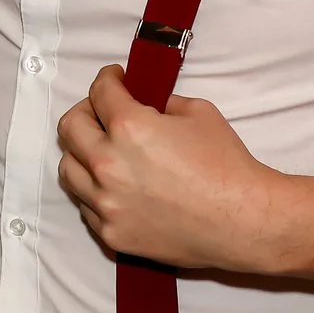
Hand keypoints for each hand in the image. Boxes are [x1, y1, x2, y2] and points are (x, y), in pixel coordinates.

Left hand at [56, 65, 283, 273]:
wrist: (245, 221)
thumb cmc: (227, 165)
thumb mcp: (197, 112)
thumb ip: (161, 103)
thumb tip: (144, 103)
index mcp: (128, 128)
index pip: (99, 92)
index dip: (107, 79)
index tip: (114, 79)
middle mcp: (108, 165)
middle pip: (70, 128)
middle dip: (86, 111)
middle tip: (103, 112)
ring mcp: (106, 203)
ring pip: (68, 169)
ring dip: (82, 153)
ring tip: (102, 150)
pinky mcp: (112, 233)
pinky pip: (86, 205)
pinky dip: (94, 190)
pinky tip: (114, 185)